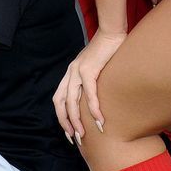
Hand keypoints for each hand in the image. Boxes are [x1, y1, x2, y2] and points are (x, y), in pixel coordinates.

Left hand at [54, 29, 126, 143]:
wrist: (112, 32)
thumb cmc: (108, 50)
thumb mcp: (95, 67)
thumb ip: (92, 80)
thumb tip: (97, 97)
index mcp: (70, 73)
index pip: (59, 99)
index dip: (62, 116)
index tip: (70, 131)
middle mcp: (71, 72)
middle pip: (61, 103)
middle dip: (66, 122)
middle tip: (75, 138)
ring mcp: (78, 70)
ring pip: (71, 101)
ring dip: (77, 120)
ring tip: (84, 134)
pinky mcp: (89, 69)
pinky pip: (89, 93)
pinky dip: (93, 108)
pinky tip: (99, 119)